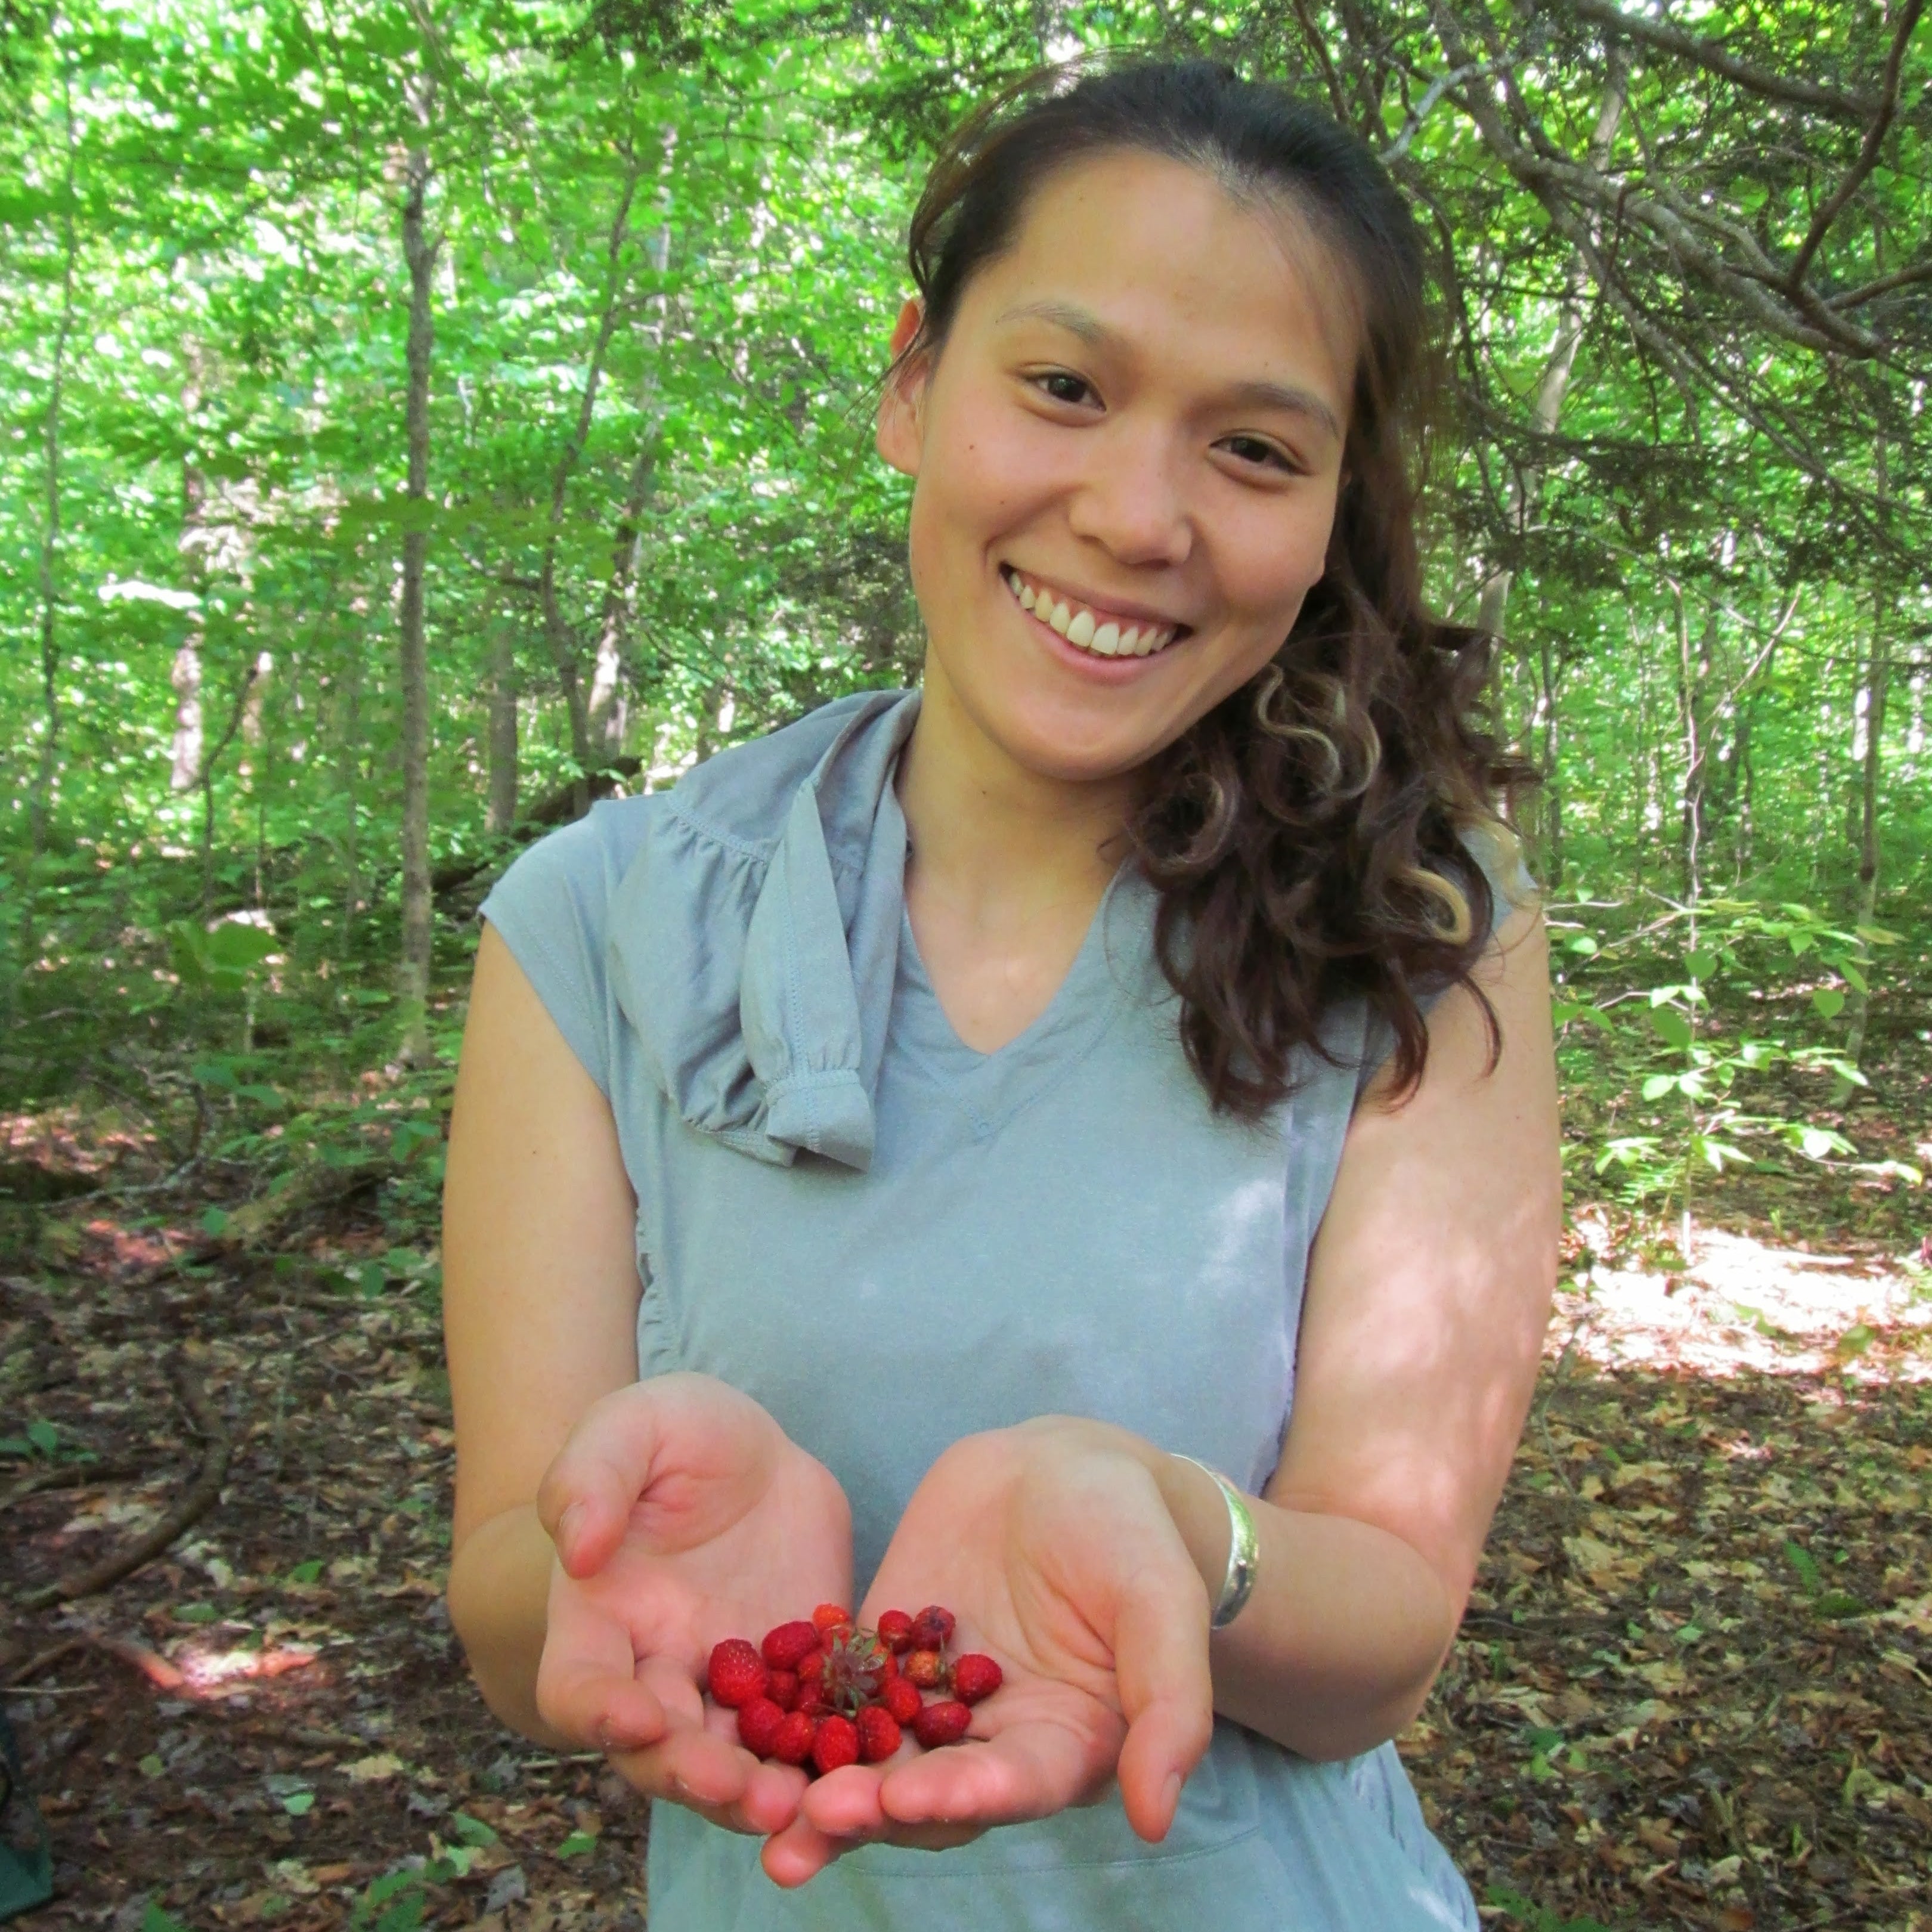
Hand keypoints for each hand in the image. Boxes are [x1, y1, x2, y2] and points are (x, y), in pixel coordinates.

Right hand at [534, 1372, 851, 1839]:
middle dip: (696, 1776)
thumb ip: (593, 1476)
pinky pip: (812, 1734)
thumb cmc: (674, 1434)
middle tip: (743, 1789)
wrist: (755, 1455)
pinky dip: (831, 1759)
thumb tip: (577, 1548)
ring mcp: (732, 1688)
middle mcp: (660, 1672)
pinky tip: (865, 1769)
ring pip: (737, 1764)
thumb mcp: (631, 1426)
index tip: (637, 1720)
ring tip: (803, 1804)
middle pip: (661, 1752)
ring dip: (763, 1792)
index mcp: (601, 1621)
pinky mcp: (799, 1684)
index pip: (578, 1688)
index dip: (599, 1713)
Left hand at [764, 1418, 1214, 1884]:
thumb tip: (1157, 1816)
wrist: (1068, 1467)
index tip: (909, 1800)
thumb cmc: (1131, 1536)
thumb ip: (1169, 1706)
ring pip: (868, 1757)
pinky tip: (743, 1715)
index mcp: (1060, 1746)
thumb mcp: (1161, 1606)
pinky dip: (792, 1709)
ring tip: (759, 1805)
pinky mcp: (879, 1652)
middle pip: (926, 1793)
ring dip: (817, 1786)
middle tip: (811, 1816)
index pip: (1008, 1788)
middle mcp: (987, 1740)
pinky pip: (833, 1687)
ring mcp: (927, 1699)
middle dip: (869, 1810)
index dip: (962, 1800)